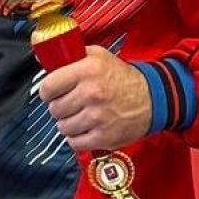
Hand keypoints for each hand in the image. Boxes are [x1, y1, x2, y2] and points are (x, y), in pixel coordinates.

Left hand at [38, 44, 152, 152]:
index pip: (48, 87)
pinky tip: (86, 128)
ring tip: (80, 116)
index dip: (48, 91)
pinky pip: (75, 142)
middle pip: (54, 109)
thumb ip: (71, 57)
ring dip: (68, 123)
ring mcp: (98, 117)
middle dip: (60, 107)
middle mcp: (92, 93)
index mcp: (88, 70)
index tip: (53, 92)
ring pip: (63, 127)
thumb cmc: (122, 78)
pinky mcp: (104, 137)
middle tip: (72, 104)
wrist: (152, 99)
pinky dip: (77, 137)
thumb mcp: (98, 55)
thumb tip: (46, 58)